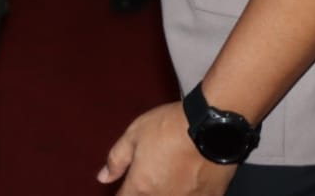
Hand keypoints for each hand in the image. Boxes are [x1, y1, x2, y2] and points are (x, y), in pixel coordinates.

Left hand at [98, 102, 238, 194]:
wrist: (211, 125)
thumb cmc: (171, 127)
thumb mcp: (134, 135)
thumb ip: (116, 159)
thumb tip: (103, 177)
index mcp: (141, 187)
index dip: (122, 193)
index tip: (126, 187)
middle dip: (145, 192)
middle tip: (153, 174)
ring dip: (168, 191)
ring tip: (173, 175)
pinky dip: (190, 192)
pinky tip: (191, 181)